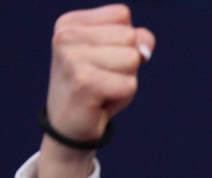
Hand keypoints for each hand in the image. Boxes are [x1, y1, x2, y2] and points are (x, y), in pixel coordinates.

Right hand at [37, 4, 154, 177]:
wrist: (71, 128)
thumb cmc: (98, 89)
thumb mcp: (119, 57)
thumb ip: (137, 39)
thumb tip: (145, 47)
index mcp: (71, 23)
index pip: (122, 15)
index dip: (126, 41)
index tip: (103, 60)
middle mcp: (66, 35)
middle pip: (130, 37)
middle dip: (127, 63)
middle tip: (103, 78)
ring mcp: (72, 58)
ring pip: (132, 59)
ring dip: (126, 80)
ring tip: (103, 89)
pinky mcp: (83, 81)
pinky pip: (130, 84)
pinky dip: (123, 97)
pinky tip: (101, 101)